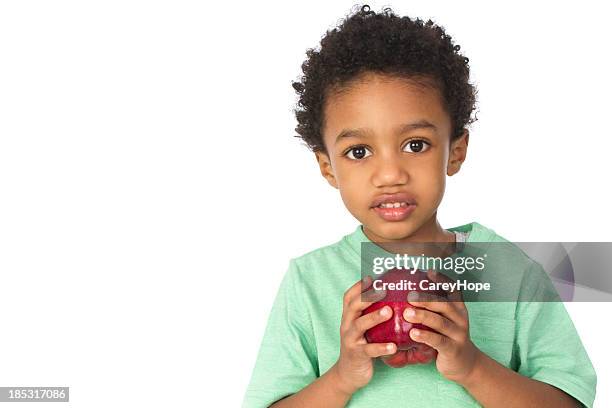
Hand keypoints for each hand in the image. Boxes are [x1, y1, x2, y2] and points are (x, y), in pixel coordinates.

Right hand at [333, 276, 395, 394]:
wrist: (349, 373)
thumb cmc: (361, 346)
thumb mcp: (363, 328)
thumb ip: (371, 314)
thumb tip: (394, 298)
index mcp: (348, 316)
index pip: (349, 296)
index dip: (359, 285)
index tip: (373, 277)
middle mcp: (346, 325)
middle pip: (353, 306)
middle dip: (367, 296)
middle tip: (384, 290)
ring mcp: (350, 339)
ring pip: (360, 325)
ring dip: (374, 317)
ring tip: (389, 312)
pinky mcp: (356, 354)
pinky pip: (369, 350)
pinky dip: (381, 347)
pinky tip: (394, 346)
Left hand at [402, 269, 482, 383]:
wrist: (465, 363)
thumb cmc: (447, 337)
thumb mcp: (444, 321)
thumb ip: (432, 308)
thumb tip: (407, 292)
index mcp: (458, 309)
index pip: (453, 290)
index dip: (442, 280)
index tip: (428, 272)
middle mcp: (460, 319)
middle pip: (444, 305)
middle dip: (426, 299)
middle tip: (409, 296)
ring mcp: (458, 334)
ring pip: (440, 323)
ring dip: (423, 316)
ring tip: (407, 313)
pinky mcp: (453, 349)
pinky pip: (438, 341)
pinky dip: (425, 336)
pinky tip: (413, 334)